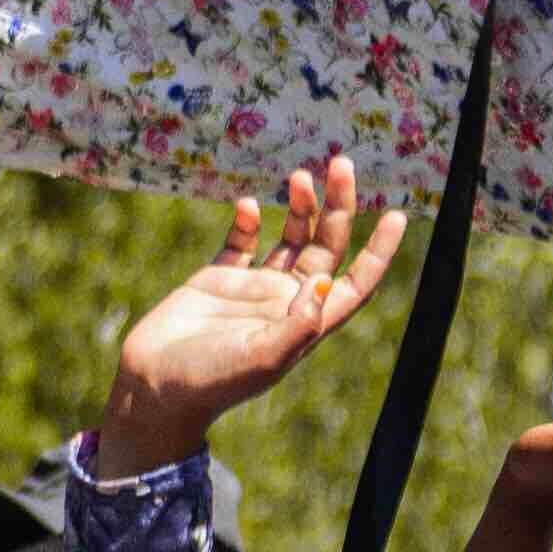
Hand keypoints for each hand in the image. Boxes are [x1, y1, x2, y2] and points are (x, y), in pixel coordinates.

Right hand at [97, 162, 409, 478]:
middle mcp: (286, 301)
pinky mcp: (218, 278)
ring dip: (300, 206)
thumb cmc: (211, 382)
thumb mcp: (260, 360)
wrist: (154, 386)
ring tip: (300, 177)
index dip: (378, 253)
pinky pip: (241, 241)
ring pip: (290, 236)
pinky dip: (247, 220)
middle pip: (325, 246)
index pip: (354, 283)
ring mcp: (253, 288)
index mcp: (305, 323)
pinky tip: (248, 206)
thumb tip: (326, 284)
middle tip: (341, 164)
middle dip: (337, 207)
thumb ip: (296, 327)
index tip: (398, 216)